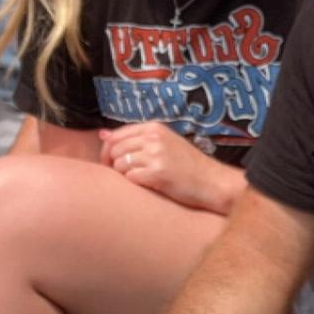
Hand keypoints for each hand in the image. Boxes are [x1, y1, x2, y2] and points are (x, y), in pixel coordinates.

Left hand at [98, 122, 238, 211]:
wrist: (212, 182)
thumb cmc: (188, 165)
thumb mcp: (165, 143)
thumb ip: (135, 138)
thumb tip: (102, 134)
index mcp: (155, 128)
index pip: (117, 135)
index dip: (108, 151)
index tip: (111, 162)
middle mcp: (154, 138)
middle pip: (114, 149)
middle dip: (112, 164)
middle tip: (123, 175)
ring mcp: (156, 155)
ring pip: (120, 164)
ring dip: (123, 175)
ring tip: (138, 180)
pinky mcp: (157, 173)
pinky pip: (129, 178)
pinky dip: (133, 184)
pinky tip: (145, 186)